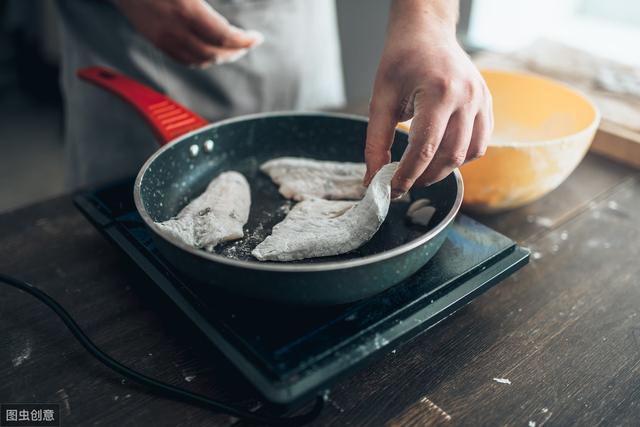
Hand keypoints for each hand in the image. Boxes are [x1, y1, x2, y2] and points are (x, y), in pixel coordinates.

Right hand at [115, 0, 262, 65]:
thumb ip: (208, 3)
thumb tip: (227, 18)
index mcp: (187, 9)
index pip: (224, 36)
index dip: (244, 41)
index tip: (256, 38)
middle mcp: (174, 28)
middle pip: (213, 53)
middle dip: (235, 51)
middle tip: (247, 44)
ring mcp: (162, 36)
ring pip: (198, 61)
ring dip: (220, 58)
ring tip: (233, 50)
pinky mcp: (154, 38)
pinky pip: (182, 59)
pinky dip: (201, 61)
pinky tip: (210, 53)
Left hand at [364, 0, 492, 197]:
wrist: (427, 34)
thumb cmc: (401, 61)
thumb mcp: (381, 99)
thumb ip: (376, 142)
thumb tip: (372, 178)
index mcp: (439, 91)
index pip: (425, 147)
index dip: (408, 175)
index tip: (393, 190)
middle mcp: (466, 96)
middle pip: (450, 155)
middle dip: (425, 176)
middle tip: (404, 183)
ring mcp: (481, 100)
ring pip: (469, 153)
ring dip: (444, 170)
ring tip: (421, 170)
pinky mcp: (487, 104)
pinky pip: (480, 142)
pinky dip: (461, 156)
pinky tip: (440, 155)